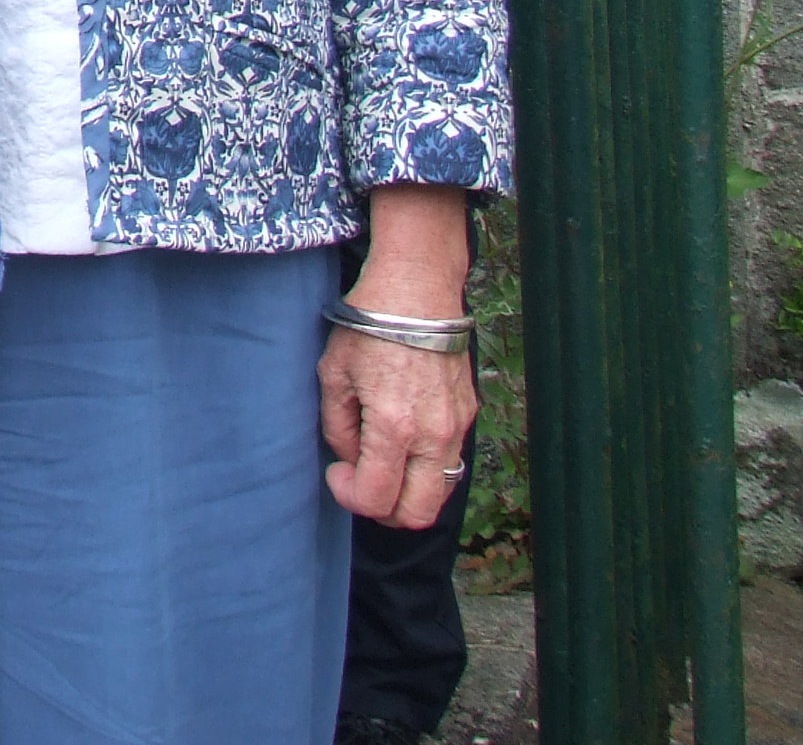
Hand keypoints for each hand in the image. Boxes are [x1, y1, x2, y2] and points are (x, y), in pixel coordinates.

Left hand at [320, 184, 479, 532]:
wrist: (418, 288)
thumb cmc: (369, 325)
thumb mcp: (334, 374)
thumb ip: (338, 427)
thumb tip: (350, 460)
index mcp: (394, 426)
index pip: (377, 499)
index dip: (349, 497)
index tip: (337, 473)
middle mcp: (433, 435)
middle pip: (417, 514)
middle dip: (383, 510)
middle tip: (361, 482)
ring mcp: (457, 427)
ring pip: (440, 494)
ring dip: (408, 494)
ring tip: (381, 464)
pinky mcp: (468, 415)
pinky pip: (451, 464)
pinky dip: (426, 471)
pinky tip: (403, 445)